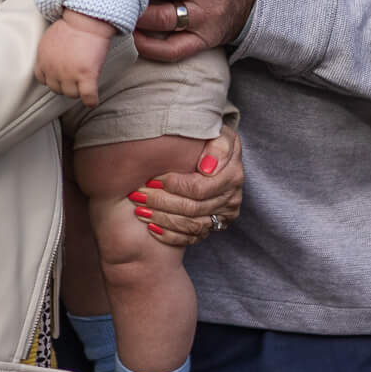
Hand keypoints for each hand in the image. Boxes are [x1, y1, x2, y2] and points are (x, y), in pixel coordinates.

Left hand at [35, 9, 113, 103]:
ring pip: (72, 94)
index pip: (44, 80)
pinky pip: (88, 97)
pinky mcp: (86, 75)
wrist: (86, 19)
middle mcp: (54, 70)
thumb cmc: (71, 25)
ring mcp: (70, 74)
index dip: (54, 79)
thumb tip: (53, 63)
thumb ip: (48, 55)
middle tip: (75, 78)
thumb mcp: (49, 40)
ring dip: (78, 91)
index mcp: (43, 61)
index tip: (61, 77)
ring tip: (85, 85)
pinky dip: (91, 101)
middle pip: (58, 89)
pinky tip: (92, 101)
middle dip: (66, 85)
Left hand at [134, 128, 243, 247]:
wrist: (217, 153)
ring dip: (162, 219)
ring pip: (191, 226)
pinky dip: (170, 235)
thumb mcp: (219, 133)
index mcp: (232, 175)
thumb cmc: (212, 138)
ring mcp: (225, 215)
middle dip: (161, 203)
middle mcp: (231, 198)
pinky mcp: (217, 225)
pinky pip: (193, 238)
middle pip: (192, 209)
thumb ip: (217, 146)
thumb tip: (207, 168)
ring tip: (140, 210)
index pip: (199, 188)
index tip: (151, 179)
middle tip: (138, 196)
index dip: (173, 185)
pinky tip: (152, 227)